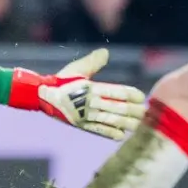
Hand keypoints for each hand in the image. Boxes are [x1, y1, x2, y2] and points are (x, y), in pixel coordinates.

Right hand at [8, 48, 147, 140]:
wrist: (42, 97)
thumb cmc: (62, 81)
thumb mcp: (77, 69)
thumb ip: (93, 62)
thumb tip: (106, 52)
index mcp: (91, 88)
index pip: (117, 92)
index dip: (132, 95)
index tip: (142, 97)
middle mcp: (90, 103)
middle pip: (119, 108)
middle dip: (134, 111)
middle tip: (145, 111)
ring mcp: (86, 115)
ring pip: (112, 121)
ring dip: (128, 123)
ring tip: (138, 124)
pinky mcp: (81, 125)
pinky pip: (100, 131)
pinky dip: (112, 133)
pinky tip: (122, 135)